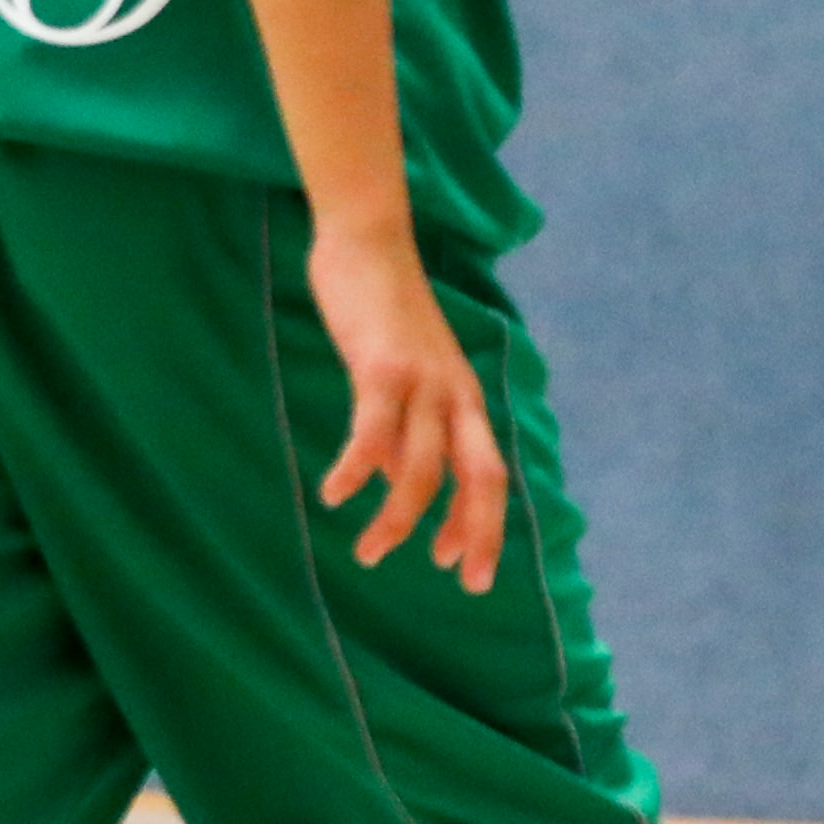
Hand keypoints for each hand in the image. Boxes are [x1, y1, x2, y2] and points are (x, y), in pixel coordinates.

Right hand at [306, 209, 509, 589]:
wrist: (371, 242)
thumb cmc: (384, 313)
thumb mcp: (406, 375)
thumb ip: (407, 426)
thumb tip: (397, 479)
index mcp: (465, 399)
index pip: (489, 473)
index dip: (483, 524)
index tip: (463, 567)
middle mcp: (455, 395)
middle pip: (481, 477)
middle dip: (477, 533)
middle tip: (461, 582)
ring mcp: (423, 381)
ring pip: (423, 467)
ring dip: (399, 519)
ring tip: (370, 553)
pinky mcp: (383, 367)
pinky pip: (373, 431)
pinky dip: (357, 469)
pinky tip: (334, 494)